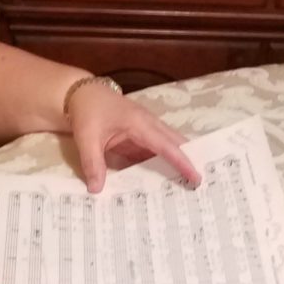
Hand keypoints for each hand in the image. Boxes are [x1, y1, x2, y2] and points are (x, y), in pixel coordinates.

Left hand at [67, 82, 201, 192]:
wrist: (81, 94)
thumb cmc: (87, 111)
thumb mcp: (86, 137)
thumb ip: (92, 163)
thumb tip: (97, 189)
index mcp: (140, 123)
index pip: (166, 145)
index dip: (182, 162)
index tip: (196, 177)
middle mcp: (148, 125)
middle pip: (175, 144)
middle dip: (189, 161)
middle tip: (202, 185)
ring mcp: (145, 130)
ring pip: (167, 147)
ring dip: (177, 164)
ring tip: (189, 186)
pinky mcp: (139, 136)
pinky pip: (154, 152)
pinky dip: (161, 164)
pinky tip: (163, 182)